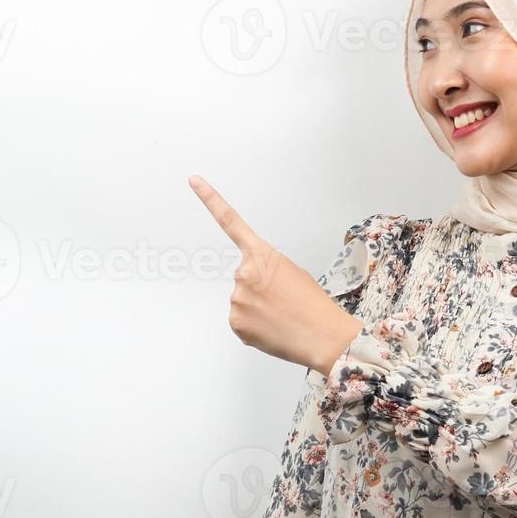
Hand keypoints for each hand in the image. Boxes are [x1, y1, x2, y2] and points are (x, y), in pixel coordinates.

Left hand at [189, 174, 362, 375]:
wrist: (323, 337)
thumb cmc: (314, 304)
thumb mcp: (294, 273)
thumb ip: (267, 269)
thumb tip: (254, 286)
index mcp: (262, 255)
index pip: (230, 221)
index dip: (210, 199)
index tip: (193, 180)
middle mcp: (244, 273)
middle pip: (245, 277)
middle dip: (260, 288)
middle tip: (283, 301)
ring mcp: (237, 299)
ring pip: (243, 301)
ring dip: (259, 308)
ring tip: (281, 316)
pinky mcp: (235, 322)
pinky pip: (242, 321)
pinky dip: (255, 326)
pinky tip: (273, 328)